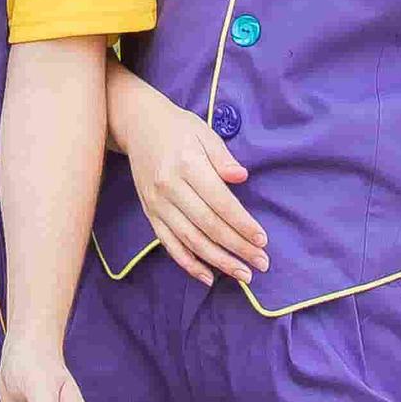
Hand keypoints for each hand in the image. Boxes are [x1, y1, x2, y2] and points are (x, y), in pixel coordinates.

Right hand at [119, 85, 268, 286]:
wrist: (137, 124)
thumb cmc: (178, 127)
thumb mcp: (204, 132)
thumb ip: (223, 157)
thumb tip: (241, 177)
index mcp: (186, 164)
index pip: (220, 202)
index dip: (242, 224)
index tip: (262, 240)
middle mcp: (169, 187)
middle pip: (208, 225)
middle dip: (237, 248)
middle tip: (261, 263)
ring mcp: (156, 203)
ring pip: (190, 240)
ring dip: (218, 261)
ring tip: (242, 274)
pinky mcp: (149, 213)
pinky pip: (169, 244)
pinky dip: (188, 263)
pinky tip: (208, 276)